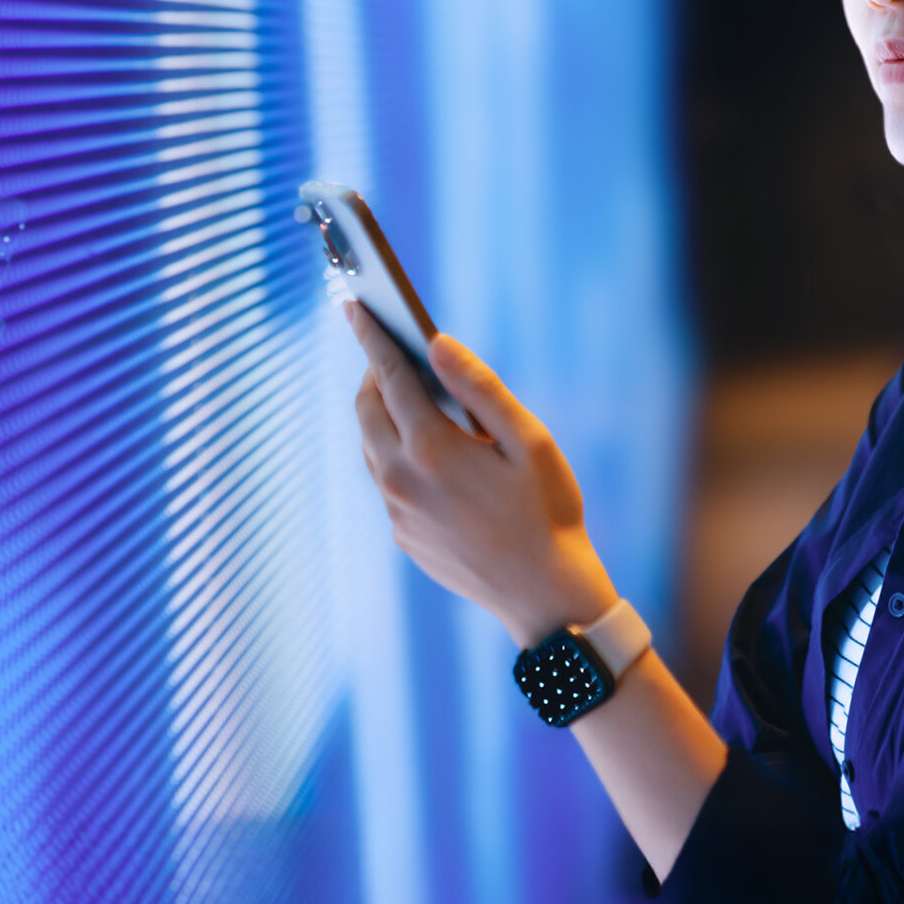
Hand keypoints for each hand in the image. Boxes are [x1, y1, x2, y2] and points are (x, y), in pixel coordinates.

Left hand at [345, 303, 617, 647]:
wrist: (545, 597)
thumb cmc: (548, 512)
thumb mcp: (529, 441)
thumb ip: (479, 387)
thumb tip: (436, 342)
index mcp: (431, 448)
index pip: (388, 376)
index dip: (373, 336)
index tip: (355, 305)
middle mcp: (401, 480)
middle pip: (367, 410)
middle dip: (374, 374)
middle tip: (394, 352)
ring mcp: (398, 512)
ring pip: (371, 447)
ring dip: (383, 416)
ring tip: (409, 395)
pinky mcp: (404, 536)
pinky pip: (388, 482)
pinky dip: (397, 455)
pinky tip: (428, 452)